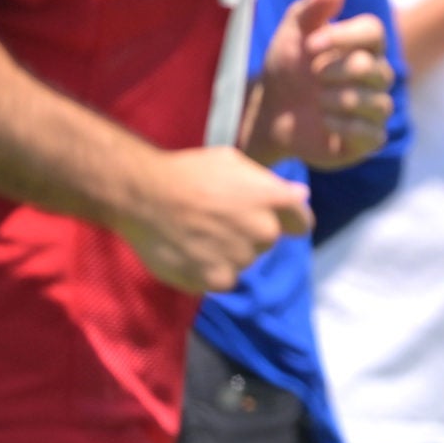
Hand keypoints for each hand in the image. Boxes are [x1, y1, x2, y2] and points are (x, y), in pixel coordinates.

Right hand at [113, 145, 311, 293]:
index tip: (277, 219)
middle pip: (268, 240)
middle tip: (221, 221)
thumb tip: (300, 195)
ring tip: (200, 235)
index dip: (290, 220)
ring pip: (244, 260)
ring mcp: (241, 259)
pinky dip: (210, 270)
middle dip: (251, 232)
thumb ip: (269, 182)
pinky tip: (192, 252)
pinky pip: (222, 278)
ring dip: (229, 252)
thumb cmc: (187, 171)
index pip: (301, 221)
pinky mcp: (216, 280)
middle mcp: (264, 232)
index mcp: (272, 200)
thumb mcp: (231, 161)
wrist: (143, 197)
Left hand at [250, 0, 395, 168]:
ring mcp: (375, 106)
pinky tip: (325, 122)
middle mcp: (376, 74)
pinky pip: (373, 133)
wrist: (272, 111)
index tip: (311, 46)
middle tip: (314, 76)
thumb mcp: (291, 33)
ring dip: (340, 101)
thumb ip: (311, 9)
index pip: (374, 32)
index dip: (345, 37)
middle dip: (339, 72)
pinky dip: (345, 127)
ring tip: (317, 101)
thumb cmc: (287, 67)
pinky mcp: (369, 138)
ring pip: (377, 103)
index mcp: (363, 45)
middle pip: (377, 69)